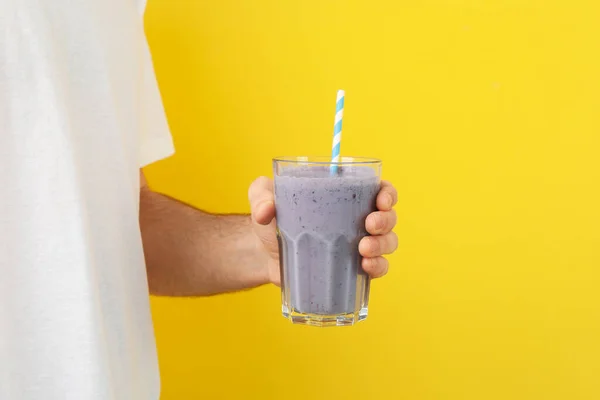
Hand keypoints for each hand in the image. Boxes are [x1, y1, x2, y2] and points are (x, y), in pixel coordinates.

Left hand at [248, 177, 397, 284]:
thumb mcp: (261, 197)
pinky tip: (366, 267)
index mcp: (344, 195)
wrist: (263, 255)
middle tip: (369, 225)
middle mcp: (357, 219)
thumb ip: (260, 195)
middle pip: (388, 216)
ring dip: (383, 245)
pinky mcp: (352, 269)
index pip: (377, 189)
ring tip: (363, 249)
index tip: (381, 200)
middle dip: (386, 220)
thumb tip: (265, 211)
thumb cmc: (270, 219)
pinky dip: (379, 268)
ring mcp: (357, 245)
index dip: (388, 193)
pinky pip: (378, 268)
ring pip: (388, 242)